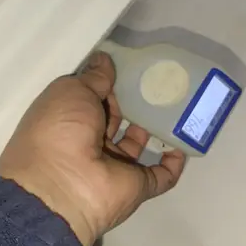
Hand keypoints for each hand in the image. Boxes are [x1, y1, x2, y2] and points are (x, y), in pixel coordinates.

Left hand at [0, 52, 185, 245]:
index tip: (132, 68)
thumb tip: (105, 60)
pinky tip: (186, 139)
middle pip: (119, 120)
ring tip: (178, 102)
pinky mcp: (138, 185)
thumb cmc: (60, 130)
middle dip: (136, 102)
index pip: (95, 99)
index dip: (111, 84)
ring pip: (140, 143)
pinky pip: (162, 174)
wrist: (62, 186)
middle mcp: (91, 143)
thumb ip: (93, 77)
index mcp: (70, 121)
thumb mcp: (71, 91)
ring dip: (156, 127)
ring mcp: (116, 167)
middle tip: (161, 81)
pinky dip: (175, 161)